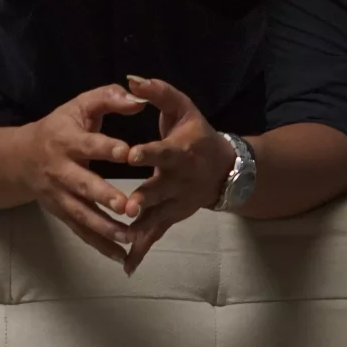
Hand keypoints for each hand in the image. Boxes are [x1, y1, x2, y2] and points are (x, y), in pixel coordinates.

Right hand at [16, 84, 147, 263]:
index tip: (128, 153)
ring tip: (129, 238)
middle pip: (82, 185)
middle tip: (127, 206)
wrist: (20, 158)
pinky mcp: (61, 212)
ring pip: (81, 214)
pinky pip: (80, 231)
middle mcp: (60, 169)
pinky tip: (120, 255)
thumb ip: (109, 99)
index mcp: (66, 140)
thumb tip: (139, 100)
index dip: (107, 148)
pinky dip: (99, 245)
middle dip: (104, 196)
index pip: (89, 144)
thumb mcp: (79, 106)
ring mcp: (58, 195)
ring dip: (104, 227)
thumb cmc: (60, 127)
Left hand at [118, 76, 236, 273]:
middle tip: (127, 205)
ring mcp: (177, 202)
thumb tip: (132, 79)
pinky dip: (141, 251)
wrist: (224, 168)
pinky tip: (126, 266)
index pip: (163, 151)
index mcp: (181, 152)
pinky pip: (155, 235)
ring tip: (122, 239)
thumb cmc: (196, 132)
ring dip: (140, 229)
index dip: (148, 152)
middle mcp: (180, 180)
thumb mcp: (182, 107)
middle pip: (160, 190)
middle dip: (144, 197)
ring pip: (156, 217)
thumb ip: (158, 92)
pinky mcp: (171, 217)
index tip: (130, 154)